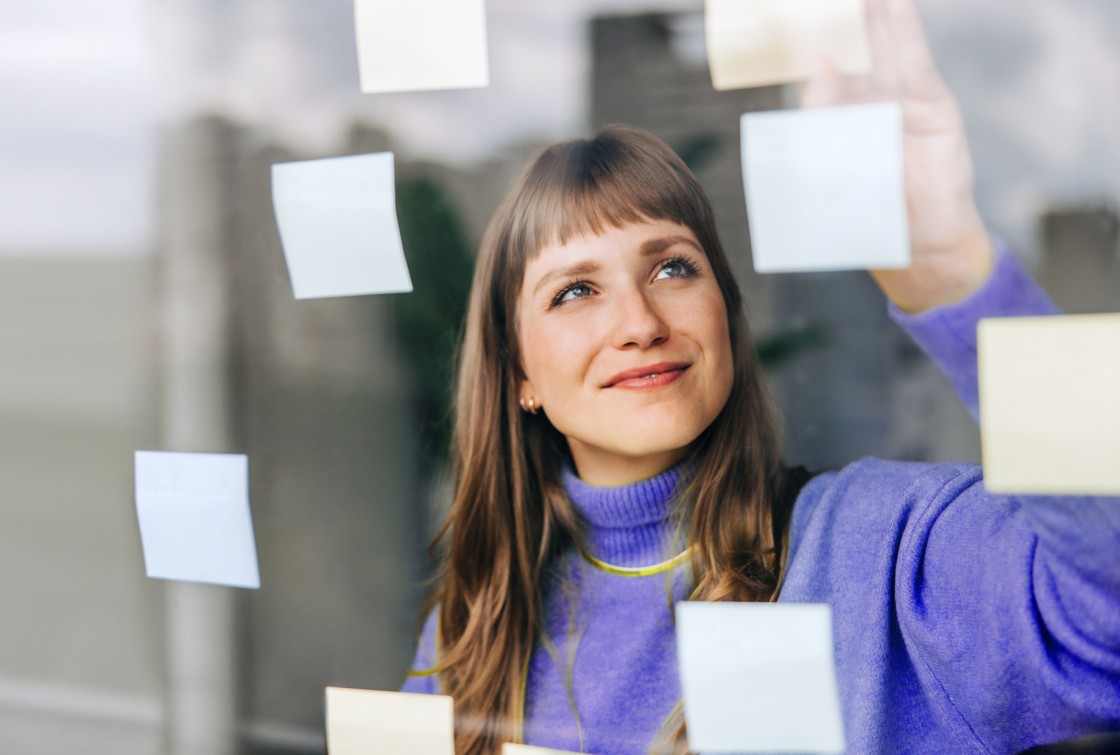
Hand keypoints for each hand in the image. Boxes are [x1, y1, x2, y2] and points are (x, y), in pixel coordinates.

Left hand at [800, 0, 993, 312]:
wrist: (922, 245)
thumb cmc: (872, 218)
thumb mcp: (833, 170)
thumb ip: (823, 120)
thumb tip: (816, 67)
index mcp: (836, 126)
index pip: (820, 80)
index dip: (809, 53)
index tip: (796, 28)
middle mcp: (866, 109)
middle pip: (851, 56)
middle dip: (837, 23)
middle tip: (823, 0)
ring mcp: (900, 104)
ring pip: (882, 51)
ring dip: (871, 16)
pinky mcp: (931, 106)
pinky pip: (915, 63)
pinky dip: (904, 33)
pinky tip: (893, 5)